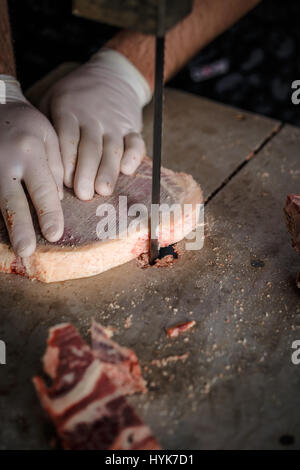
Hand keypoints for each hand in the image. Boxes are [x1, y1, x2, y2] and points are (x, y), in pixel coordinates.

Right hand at [0, 76, 63, 256]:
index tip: (55, 235)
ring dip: (3, 226)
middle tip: (26, 251)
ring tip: (12, 248)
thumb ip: (57, 166)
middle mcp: (5, 162)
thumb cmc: (27, 124)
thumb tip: (58, 200)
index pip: (42, 189)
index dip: (49, 214)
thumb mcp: (49, 136)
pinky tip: (0, 231)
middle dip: (20, 228)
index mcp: (30, 152)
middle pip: (12, 201)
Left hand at [39, 49, 151, 199]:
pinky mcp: (132, 127)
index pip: (68, 136)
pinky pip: (135, 142)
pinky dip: (134, 156)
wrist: (110, 75)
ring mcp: (114, 123)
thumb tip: (44, 164)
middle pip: (91, 147)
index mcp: (69, 109)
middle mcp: (93, 117)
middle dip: (87, 171)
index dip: (68, 159)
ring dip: (108, 170)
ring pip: (112, 148)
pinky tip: (127, 170)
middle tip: (84, 194)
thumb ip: (47, 126)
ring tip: (103, 190)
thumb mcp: (52, 100)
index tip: (66, 182)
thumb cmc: (73, 96)